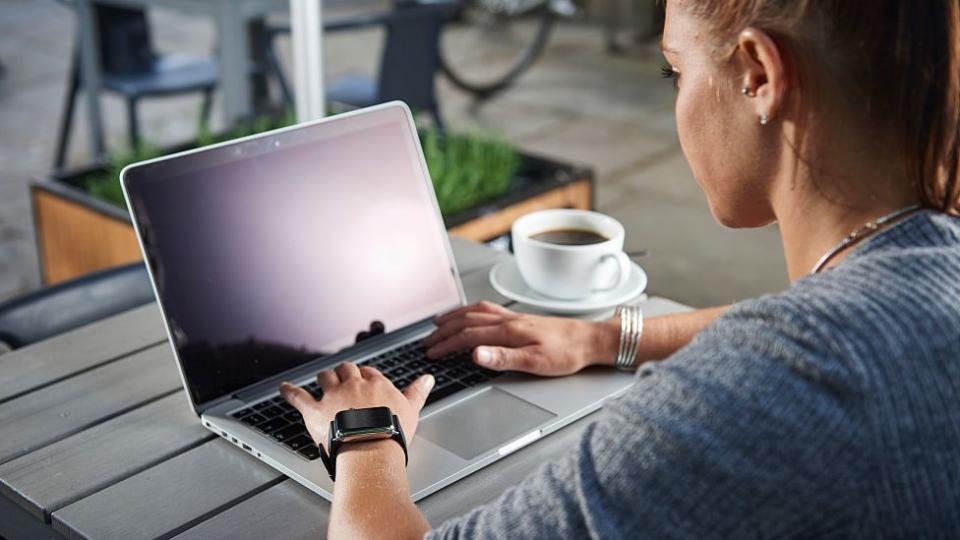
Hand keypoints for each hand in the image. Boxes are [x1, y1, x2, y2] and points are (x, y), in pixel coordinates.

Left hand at [280, 362, 434, 452]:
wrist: (371, 450)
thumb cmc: (392, 433)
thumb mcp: (411, 410)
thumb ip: (418, 392)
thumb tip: (428, 378)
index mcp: (376, 384)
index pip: (369, 372)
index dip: (366, 377)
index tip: (365, 382)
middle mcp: (353, 385)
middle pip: (346, 369)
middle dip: (344, 372)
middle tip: (345, 380)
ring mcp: (333, 396)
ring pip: (325, 377)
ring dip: (324, 378)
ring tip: (324, 380)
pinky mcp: (315, 411)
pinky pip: (298, 396)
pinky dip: (289, 392)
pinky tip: (284, 388)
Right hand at [424, 301, 618, 375]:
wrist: (589, 340)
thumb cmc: (567, 353)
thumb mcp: (535, 362)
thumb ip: (502, 358)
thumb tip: (475, 354)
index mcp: (508, 331)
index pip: (468, 336)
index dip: (446, 345)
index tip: (432, 353)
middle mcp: (508, 320)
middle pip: (466, 321)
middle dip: (443, 331)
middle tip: (427, 341)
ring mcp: (514, 316)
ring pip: (475, 311)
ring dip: (454, 316)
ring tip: (439, 322)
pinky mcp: (521, 318)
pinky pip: (488, 309)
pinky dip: (471, 310)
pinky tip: (471, 313)